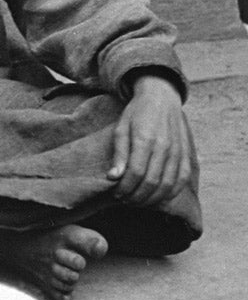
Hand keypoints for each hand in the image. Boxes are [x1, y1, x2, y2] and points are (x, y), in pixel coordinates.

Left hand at [108, 75, 192, 205]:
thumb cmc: (137, 114)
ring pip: (167, 185)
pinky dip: (170, 193)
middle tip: (125, 200)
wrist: (161, 98)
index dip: (125, 188)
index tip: (116, 193)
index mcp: (145, 139)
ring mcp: (178, 151)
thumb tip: (113, 177)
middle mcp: (165, 147)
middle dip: (136, 196)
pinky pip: (182, 180)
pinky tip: (158, 197)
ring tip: (137, 201)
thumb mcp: (121, 129)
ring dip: (151, 198)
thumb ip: (119, 154)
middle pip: (152, 182)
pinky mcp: (186, 154)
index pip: (136, 173)